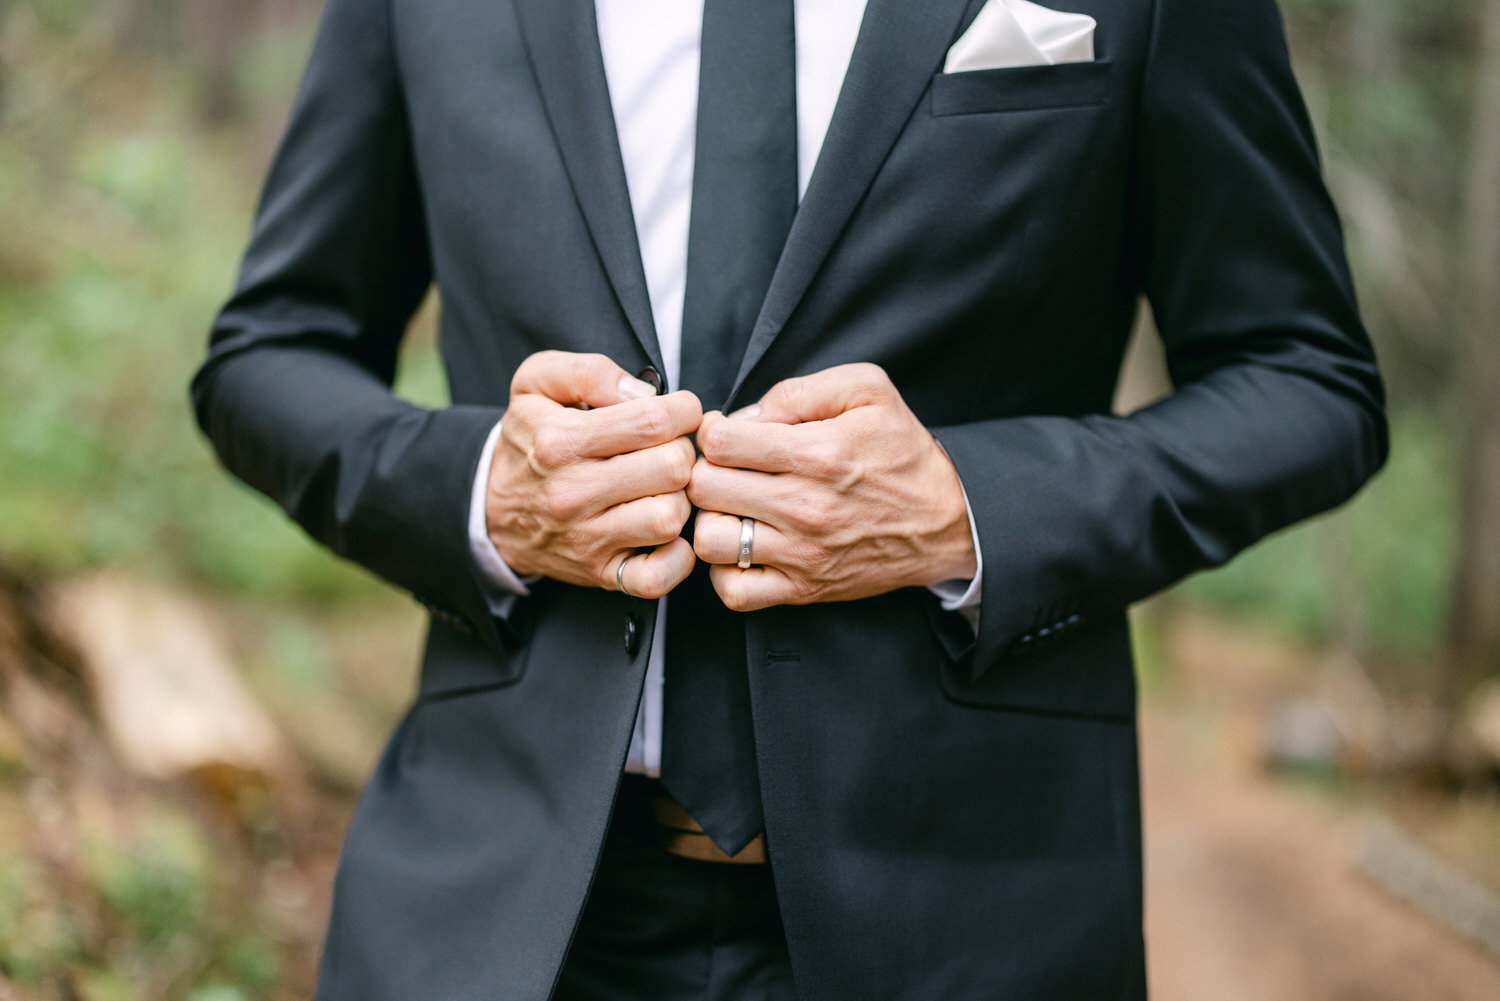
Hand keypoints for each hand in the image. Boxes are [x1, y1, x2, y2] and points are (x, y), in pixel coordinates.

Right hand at [487, 351, 700, 597]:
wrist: (492, 510)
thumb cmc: (530, 439)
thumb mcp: (536, 384)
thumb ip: (588, 371)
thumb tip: (642, 393)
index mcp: (560, 441)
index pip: (654, 421)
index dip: (683, 410)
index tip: (678, 412)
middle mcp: (572, 493)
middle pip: (672, 467)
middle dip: (683, 450)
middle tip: (671, 449)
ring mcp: (587, 538)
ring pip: (670, 517)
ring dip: (682, 499)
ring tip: (666, 487)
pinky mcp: (601, 573)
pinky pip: (657, 578)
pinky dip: (677, 558)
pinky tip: (669, 533)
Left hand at [687, 363, 976, 610]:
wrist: (947, 521)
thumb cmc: (903, 453)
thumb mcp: (868, 391)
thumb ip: (800, 390)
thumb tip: (746, 414)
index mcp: (817, 453)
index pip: (719, 441)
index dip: (712, 431)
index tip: (726, 435)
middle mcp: (805, 506)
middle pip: (705, 488)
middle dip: (705, 471)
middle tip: (724, 470)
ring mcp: (802, 553)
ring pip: (709, 540)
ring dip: (709, 520)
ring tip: (729, 508)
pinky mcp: (803, 589)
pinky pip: (734, 591)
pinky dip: (724, 572)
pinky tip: (739, 547)